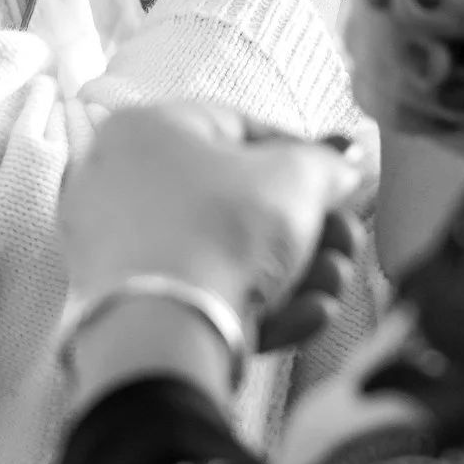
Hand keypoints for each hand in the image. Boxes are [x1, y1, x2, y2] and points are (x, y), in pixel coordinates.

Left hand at [60, 102, 374, 338]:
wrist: (162, 335)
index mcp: (145, 128)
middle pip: (238, 200)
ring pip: (226, 253)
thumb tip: (344, 166)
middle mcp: (120, 183)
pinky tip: (310, 314)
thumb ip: (327, 165)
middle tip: (344, 241)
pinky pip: (203, 294)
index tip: (338, 183)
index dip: (301, 155)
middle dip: (306, 226)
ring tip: (334, 283)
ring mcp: (119, 251)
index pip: (239, 128)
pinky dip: (260, 304)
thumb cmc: (222, 231)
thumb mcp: (296, 177)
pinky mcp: (130, 310)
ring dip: (296, 270)